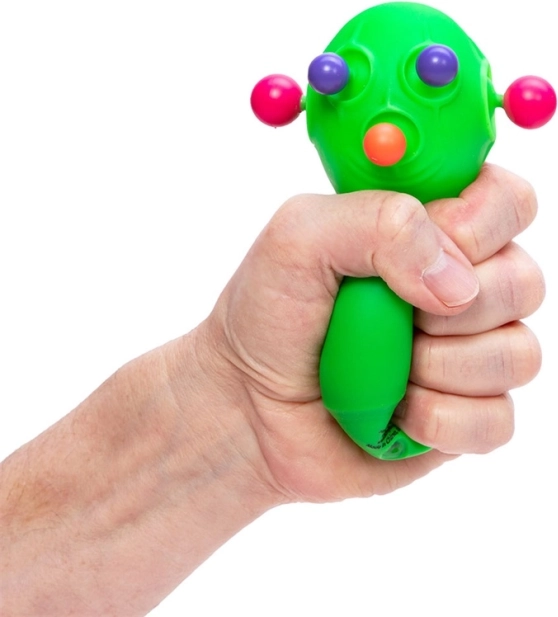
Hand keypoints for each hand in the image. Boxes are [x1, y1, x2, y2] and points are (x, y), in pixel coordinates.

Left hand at [201, 164, 542, 502]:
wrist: (247, 407)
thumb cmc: (268, 317)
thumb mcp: (298, 239)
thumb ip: (377, 221)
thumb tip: (456, 279)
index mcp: (426, 234)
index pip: (506, 202)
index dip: (483, 222)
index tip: (434, 242)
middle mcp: (457, 291)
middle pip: (525, 281)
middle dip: (450, 307)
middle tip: (389, 316)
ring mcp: (464, 357)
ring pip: (518, 355)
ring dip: (439, 366)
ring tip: (381, 369)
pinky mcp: (463, 419)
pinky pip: (497, 420)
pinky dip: (438, 419)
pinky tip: (394, 413)